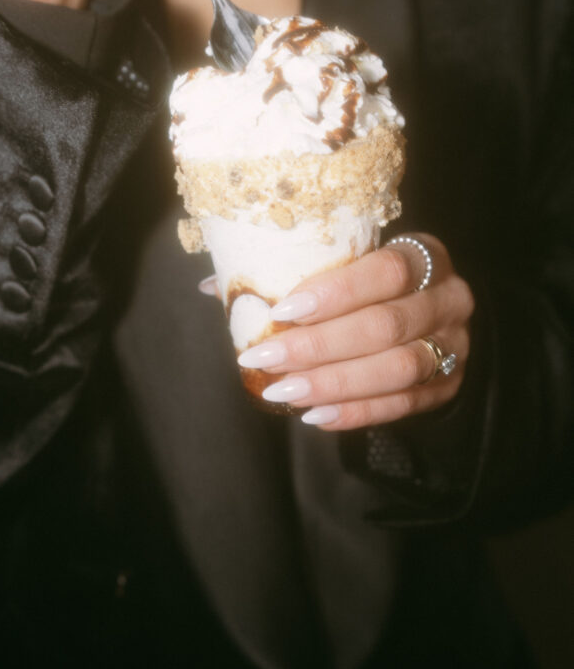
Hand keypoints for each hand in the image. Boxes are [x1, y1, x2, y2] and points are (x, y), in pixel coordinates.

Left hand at [236, 234, 474, 428]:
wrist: (432, 312)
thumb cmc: (372, 283)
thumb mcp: (347, 264)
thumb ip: (291, 271)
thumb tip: (213, 285)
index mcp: (424, 254)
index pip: (386, 270)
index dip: (336, 292)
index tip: (283, 309)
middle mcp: (449, 298)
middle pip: (385, 325)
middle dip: (318, 346)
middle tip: (265, 357)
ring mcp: (455, 345)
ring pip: (396, 368)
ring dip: (332, 383)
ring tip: (282, 390)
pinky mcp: (449, 385)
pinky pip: (403, 405)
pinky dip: (355, 411)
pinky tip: (314, 413)